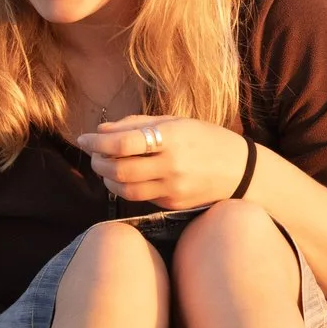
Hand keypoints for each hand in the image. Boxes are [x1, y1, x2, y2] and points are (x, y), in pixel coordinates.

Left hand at [74, 114, 253, 210]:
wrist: (242, 171)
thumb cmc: (207, 139)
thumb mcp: (176, 122)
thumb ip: (137, 124)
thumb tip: (102, 130)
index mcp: (173, 138)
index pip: (124, 143)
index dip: (97, 141)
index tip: (83, 138)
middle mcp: (172, 166)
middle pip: (119, 170)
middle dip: (98, 162)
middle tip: (93, 153)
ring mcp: (173, 189)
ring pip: (125, 190)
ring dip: (107, 179)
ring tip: (105, 166)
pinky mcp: (173, 205)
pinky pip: (140, 197)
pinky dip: (125, 187)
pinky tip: (124, 176)